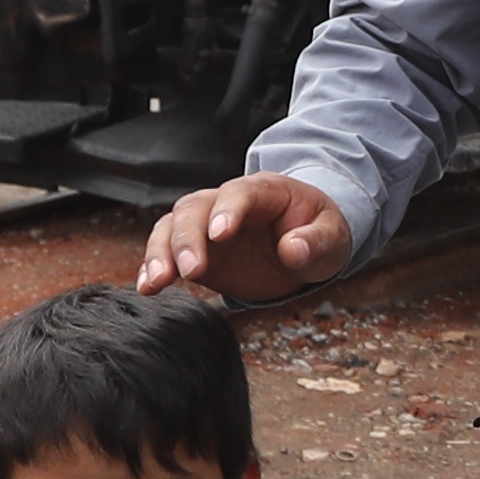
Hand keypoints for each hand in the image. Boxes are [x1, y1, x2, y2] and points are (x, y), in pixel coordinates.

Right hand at [143, 172, 354, 300]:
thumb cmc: (317, 233)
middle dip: (187, 238)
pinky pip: (166, 250)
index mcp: (264, 191)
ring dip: (160, 252)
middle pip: (195, 208)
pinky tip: (147, 287)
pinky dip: (153, 267)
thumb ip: (317, 242)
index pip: (240, 193)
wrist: (304, 242)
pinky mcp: (195, 248)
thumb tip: (293, 248)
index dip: (228, 210)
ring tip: (156, 282)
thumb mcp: (332, 238)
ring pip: (172, 225)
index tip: (220, 235)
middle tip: (190, 271)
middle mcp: (227, 202)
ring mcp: (206, 224)